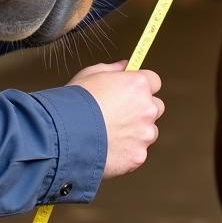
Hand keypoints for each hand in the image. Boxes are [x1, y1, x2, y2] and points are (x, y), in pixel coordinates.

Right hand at [68, 61, 163, 178]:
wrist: (66, 133)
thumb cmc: (76, 102)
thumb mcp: (91, 74)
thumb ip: (113, 69)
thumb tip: (124, 66)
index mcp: (137, 85)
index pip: (154, 81)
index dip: (142, 86)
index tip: (133, 90)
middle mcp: (146, 108)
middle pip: (155, 106)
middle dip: (142, 109)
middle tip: (120, 114)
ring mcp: (144, 134)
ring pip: (149, 132)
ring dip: (137, 132)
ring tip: (112, 133)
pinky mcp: (138, 156)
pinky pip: (138, 152)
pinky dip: (127, 151)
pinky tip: (109, 147)